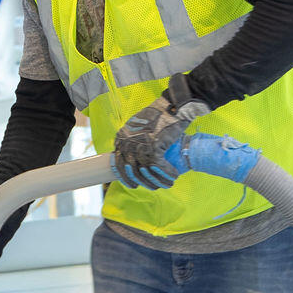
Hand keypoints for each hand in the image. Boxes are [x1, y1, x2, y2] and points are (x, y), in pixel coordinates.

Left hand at [112, 74, 209, 189]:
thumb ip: (134, 140)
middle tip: (153, 187)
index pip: (119, 163)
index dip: (126, 178)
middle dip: (143, 182)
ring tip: (167, 184)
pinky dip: (167, 173)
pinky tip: (173, 175)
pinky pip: (159, 167)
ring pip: (146, 171)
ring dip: (158, 181)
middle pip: (132, 170)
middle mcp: (127, 142)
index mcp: (121, 138)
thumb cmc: (159, 115)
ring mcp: (140, 145)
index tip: (134, 185)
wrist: (173, 104)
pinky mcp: (154, 146)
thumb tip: (134, 157)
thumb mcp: (139, 126)